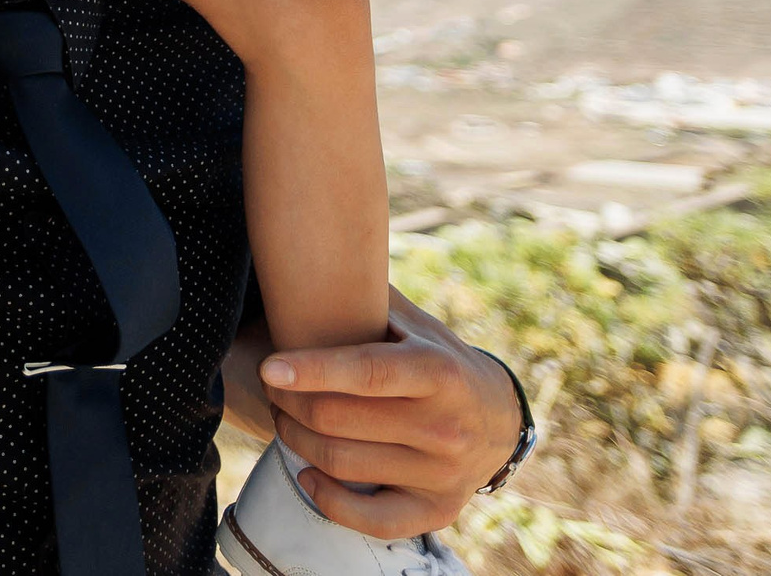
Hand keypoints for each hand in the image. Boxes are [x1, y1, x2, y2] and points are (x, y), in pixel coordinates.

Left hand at [260, 289, 525, 538]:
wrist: (500, 421)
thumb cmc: (440, 361)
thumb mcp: (418, 325)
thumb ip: (371, 299)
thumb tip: (313, 251)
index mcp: (437, 373)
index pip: (367, 372)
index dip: (313, 370)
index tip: (270, 366)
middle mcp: (443, 426)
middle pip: (339, 420)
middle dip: (289, 402)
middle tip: (272, 387)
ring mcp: (441, 473)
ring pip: (342, 464)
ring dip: (296, 441)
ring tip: (283, 419)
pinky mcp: (436, 511)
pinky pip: (373, 519)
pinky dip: (330, 500)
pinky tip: (308, 475)